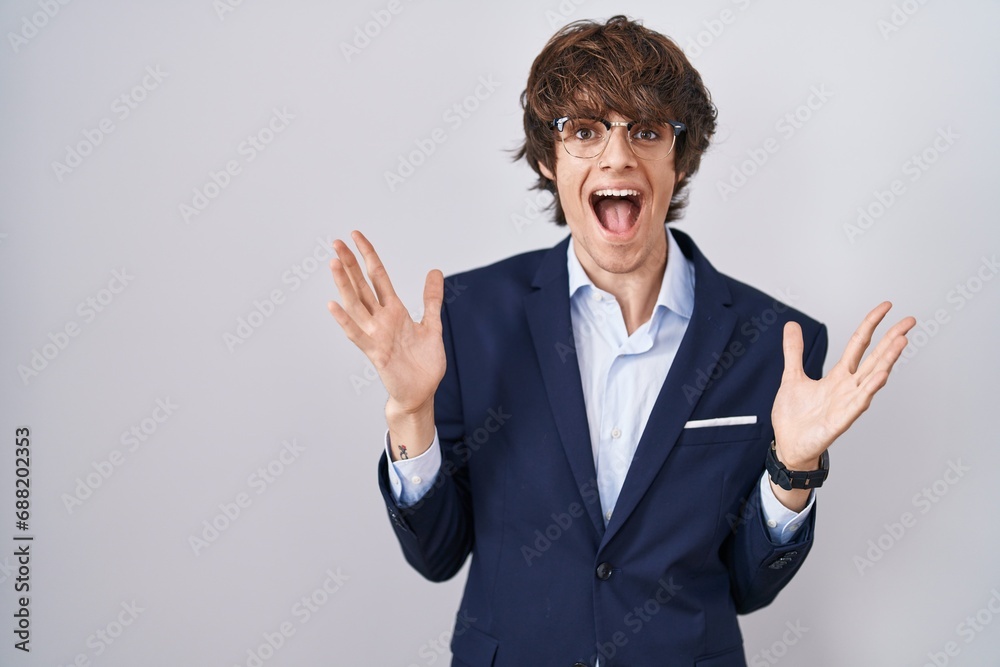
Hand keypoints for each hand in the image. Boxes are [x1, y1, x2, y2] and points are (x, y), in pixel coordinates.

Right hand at [327, 230, 445, 424]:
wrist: (421, 393)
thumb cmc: (423, 363)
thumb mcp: (432, 325)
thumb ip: (431, 299)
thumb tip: (434, 271)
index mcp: (394, 311)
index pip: (377, 276)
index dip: (367, 255)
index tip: (355, 235)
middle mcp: (381, 320)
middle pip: (362, 286)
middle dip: (350, 264)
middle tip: (336, 242)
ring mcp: (376, 335)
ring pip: (356, 305)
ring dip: (344, 285)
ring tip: (333, 263)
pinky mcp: (376, 352)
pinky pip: (357, 334)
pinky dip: (345, 321)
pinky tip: (333, 305)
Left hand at [771, 301, 915, 470]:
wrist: (788, 446)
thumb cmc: (795, 417)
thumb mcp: (792, 376)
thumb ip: (794, 352)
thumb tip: (792, 325)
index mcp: (838, 376)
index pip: (859, 344)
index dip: (871, 324)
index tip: (886, 306)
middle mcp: (848, 387)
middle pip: (875, 358)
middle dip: (892, 339)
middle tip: (910, 321)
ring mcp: (847, 403)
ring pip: (872, 377)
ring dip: (887, 360)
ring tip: (901, 342)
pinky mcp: (841, 420)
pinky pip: (860, 402)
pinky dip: (870, 388)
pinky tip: (881, 375)